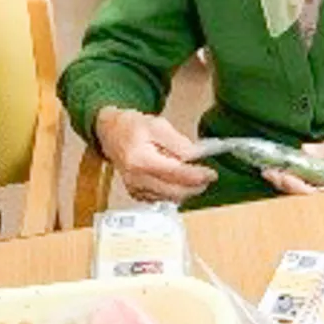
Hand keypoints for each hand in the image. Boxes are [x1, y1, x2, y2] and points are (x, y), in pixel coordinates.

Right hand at [95, 108, 215, 203]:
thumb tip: (195, 155)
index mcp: (140, 159)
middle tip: (206, 177)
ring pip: (169, 198)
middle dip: (194, 187)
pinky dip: (172, 192)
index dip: (197, 176)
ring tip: (190, 175)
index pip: (175, 174)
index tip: (211, 174)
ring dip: (184, 190)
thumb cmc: (133, 127)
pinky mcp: (136, 193)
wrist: (111, 133)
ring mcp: (135, 188)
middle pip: (174, 192)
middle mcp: (136, 178)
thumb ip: (178, 142)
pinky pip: (160, 199)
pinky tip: (174, 180)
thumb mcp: (158, 125)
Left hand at [261, 137, 323, 194]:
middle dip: (285, 184)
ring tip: (276, 172)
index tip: (276, 171)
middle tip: (268, 171)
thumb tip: (305, 150)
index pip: (308, 192)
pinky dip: (304, 185)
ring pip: (310, 197)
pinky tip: (296, 176)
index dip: (289, 183)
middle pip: (304, 198)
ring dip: (292, 185)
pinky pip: (318, 193)